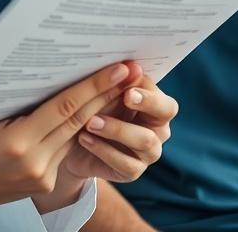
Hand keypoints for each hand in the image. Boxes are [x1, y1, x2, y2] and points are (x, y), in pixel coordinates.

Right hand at [0, 63, 133, 230]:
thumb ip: (22, 105)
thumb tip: (54, 81)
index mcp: (18, 141)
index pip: (65, 107)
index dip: (94, 85)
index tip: (117, 68)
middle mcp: (35, 162)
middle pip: (78, 121)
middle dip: (107, 94)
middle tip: (131, 70)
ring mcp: (42, 176)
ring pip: (75, 135)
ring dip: (99, 110)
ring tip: (118, 86)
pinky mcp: (45, 184)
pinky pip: (64, 150)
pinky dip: (78, 130)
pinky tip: (92, 112)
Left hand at [59, 66, 177, 184]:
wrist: (72, 142)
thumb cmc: (95, 108)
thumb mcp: (103, 94)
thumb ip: (118, 82)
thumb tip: (131, 65)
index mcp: (155, 107)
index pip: (164, 99)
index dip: (149, 93)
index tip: (129, 87)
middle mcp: (158, 130)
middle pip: (164, 116)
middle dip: (146, 104)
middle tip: (125, 97)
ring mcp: (148, 153)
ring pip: (145, 140)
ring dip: (117, 128)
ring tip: (91, 122)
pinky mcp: (133, 171)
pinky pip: (125, 163)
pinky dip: (103, 149)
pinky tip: (84, 138)